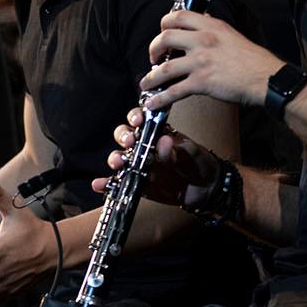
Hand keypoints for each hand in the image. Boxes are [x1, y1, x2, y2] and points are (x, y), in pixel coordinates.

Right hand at [94, 111, 222, 208]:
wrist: (208, 190)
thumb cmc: (200, 164)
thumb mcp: (191, 153)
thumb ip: (176, 150)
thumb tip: (164, 142)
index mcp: (157, 133)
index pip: (140, 120)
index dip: (135, 117)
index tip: (137, 120)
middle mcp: (144, 147)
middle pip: (124, 136)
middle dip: (123, 136)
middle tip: (129, 142)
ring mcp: (139, 165)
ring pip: (119, 157)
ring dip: (114, 158)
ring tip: (118, 163)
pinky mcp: (138, 184)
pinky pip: (118, 183)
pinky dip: (106, 184)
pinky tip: (98, 184)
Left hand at [138, 11, 281, 111]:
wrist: (266, 78)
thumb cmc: (253, 60)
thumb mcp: (232, 34)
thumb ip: (213, 28)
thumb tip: (201, 21)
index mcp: (211, 26)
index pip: (179, 16)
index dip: (164, 24)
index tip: (162, 33)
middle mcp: (203, 40)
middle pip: (165, 39)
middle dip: (153, 48)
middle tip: (153, 57)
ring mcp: (200, 61)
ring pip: (165, 68)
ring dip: (151, 77)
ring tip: (146, 84)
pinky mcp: (201, 82)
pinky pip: (173, 91)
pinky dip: (160, 98)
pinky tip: (153, 103)